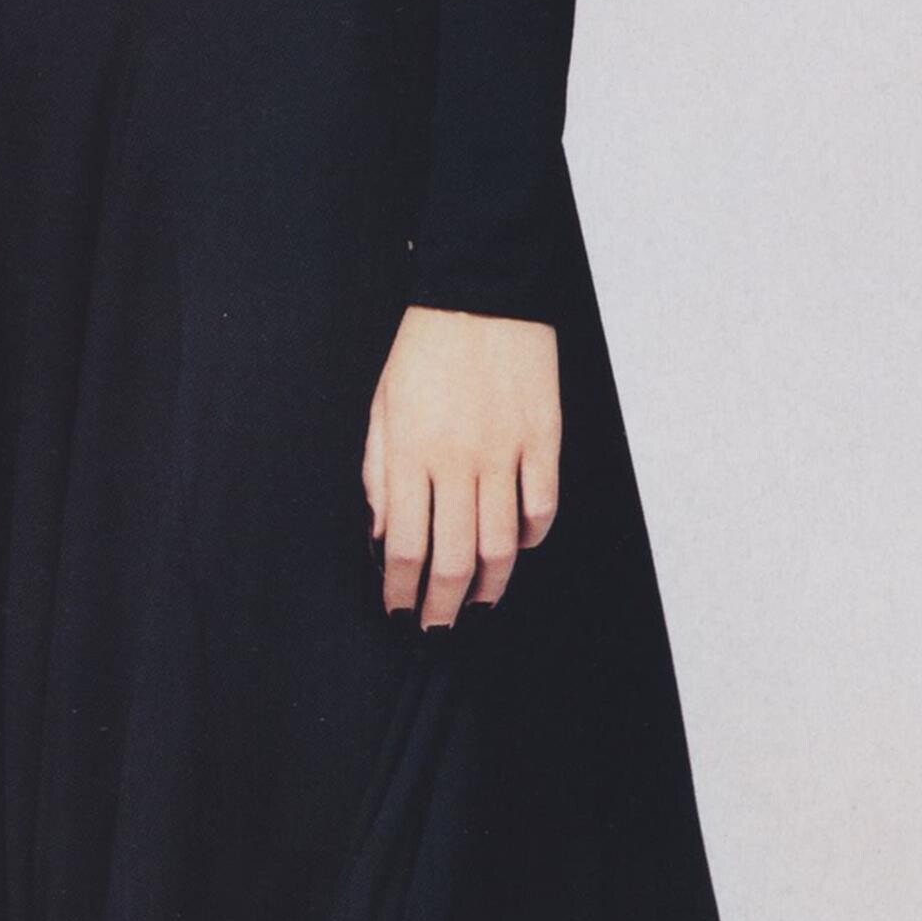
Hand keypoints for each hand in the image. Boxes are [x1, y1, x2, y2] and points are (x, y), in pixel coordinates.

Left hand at [363, 306, 560, 628]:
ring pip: (503, 544)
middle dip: (442, 604)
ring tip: (479, 602)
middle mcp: (459, 461)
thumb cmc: (423, 349)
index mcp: (411, 453)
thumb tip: (381, 531)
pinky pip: (542, 506)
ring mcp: (506, 452)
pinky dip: (532, 536)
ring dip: (490, 584)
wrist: (481, 294)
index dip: (401, 590)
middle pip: (453, 558)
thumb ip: (378, 471)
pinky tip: (519, 546)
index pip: (404, 546)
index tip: (398, 610)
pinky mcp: (543, 439)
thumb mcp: (382, 405)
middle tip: (437, 626)